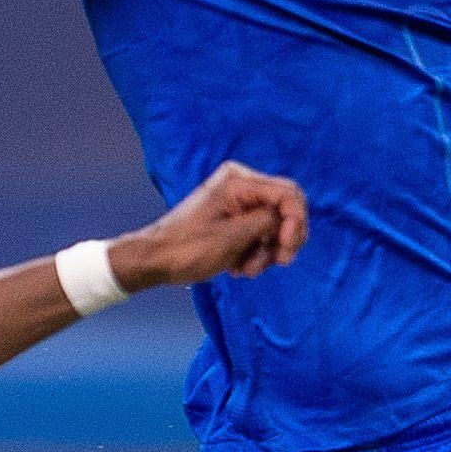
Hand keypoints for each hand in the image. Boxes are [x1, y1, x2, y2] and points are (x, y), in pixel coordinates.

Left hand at [112, 162, 308, 290]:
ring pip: (274, 227)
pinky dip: (255, 253)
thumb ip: (269, 221)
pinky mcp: (234, 219)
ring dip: (266, 253)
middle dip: (282, 241)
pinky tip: (238, 267)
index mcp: (239, 180)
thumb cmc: (188, 248)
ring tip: (245, 270)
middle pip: (285, 210)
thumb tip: (289, 218)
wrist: (155, 261)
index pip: (289, 194)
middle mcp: (241, 184)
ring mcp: (237, 202)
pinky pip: (259, 234)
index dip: (295, 223)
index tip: (285, 251)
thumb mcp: (235, 236)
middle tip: (275, 263)